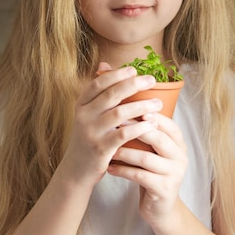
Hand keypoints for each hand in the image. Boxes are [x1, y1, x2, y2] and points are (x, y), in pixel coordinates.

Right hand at [58, 65, 163, 188]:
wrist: (76, 170)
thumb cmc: (88, 138)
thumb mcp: (88, 114)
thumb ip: (98, 92)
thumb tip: (105, 64)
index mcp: (81, 105)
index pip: (98, 83)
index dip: (116, 75)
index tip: (133, 70)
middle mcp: (84, 116)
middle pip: (111, 94)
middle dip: (133, 85)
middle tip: (151, 80)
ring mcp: (91, 132)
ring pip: (120, 113)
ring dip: (141, 106)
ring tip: (158, 103)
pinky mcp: (101, 148)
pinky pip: (123, 134)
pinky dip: (140, 128)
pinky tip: (152, 123)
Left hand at [108, 113, 187, 224]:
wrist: (161, 208)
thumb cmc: (153, 174)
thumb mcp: (156, 153)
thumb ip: (150, 135)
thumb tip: (129, 109)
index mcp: (180, 145)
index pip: (169, 125)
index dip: (152, 116)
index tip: (132, 107)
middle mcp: (180, 157)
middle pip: (158, 138)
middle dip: (136, 129)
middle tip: (116, 124)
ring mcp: (174, 174)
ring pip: (146, 158)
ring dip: (125, 152)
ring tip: (110, 149)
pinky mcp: (164, 189)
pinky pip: (140, 176)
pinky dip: (123, 170)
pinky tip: (110, 167)